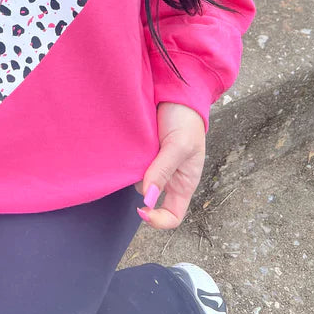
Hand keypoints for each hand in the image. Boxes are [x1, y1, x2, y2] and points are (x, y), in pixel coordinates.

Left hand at [133, 102, 205, 229]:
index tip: (142, 209)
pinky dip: (127, 158)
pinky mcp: (140, 152)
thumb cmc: (186, 121)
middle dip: (141, 183)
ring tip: (135, 146)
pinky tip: (128, 145)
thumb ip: (163, 171)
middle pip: (147, 195)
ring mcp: (152, 164)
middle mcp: (167, 178)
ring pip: (136, 178)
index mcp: (183, 183)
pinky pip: (130, 163)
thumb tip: (147, 199)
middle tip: (140, 161)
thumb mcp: (179, 146)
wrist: (176, 93)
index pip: (172, 216)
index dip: (158, 220)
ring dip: (132, 167)